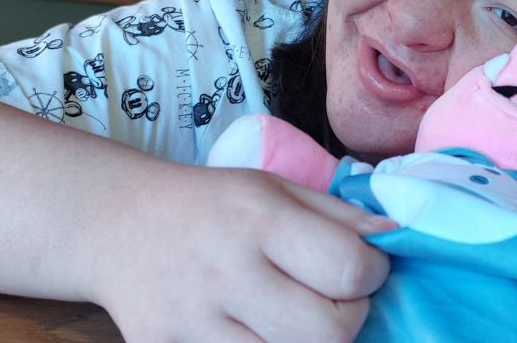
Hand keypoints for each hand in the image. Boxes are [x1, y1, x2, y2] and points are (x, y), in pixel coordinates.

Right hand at [95, 166, 395, 342]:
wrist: (116, 226)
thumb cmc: (211, 206)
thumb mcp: (273, 187)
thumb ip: (340, 215)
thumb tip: (400, 238)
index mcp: (256, 219)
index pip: (348, 269)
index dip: (373, 275)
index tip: (363, 269)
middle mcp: (224, 273)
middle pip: (328, 334)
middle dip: (347, 321)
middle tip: (333, 302)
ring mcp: (192, 324)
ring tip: (293, 319)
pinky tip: (260, 334)